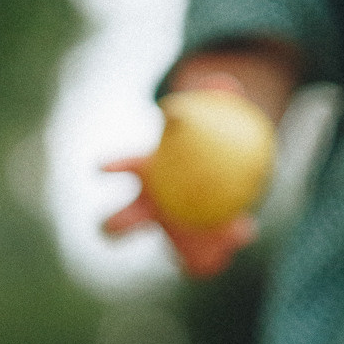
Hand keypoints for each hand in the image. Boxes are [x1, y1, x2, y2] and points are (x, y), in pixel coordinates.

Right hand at [102, 72, 262, 279]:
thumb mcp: (215, 120)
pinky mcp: (190, 253)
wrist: (224, 176)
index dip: (110, 165)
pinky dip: (218, 252)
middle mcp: (149, 209)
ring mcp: (168, 233)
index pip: (123, 167)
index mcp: (147, 174)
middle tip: (111, 224)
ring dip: (181, 250)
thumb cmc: (209, 142)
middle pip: (120, 221)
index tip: (100, 166)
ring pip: (164, 249)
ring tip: (200, 249)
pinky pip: (200, 261)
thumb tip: (223, 82)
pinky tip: (243, 230)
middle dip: (113, 224)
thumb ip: (217, 100)